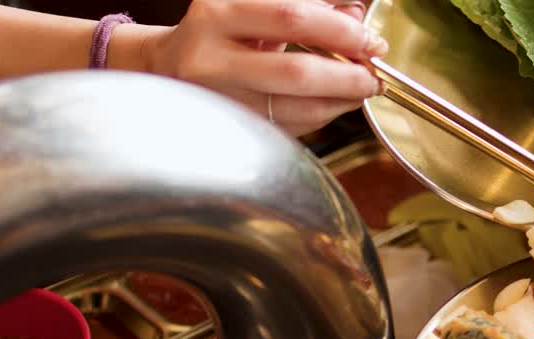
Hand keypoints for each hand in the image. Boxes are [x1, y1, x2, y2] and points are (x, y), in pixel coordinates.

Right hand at [139, 0, 385, 135]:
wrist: (160, 70)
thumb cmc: (216, 35)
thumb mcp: (250, 8)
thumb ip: (303, 8)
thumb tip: (356, 17)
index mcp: (216, 13)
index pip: (292, 16)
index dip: (340, 31)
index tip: (371, 41)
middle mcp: (209, 58)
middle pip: (296, 72)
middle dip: (347, 77)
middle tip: (373, 76)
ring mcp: (216, 100)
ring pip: (295, 110)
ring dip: (339, 103)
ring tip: (358, 91)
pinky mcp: (226, 131)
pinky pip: (287, 129)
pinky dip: (319, 118)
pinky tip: (331, 105)